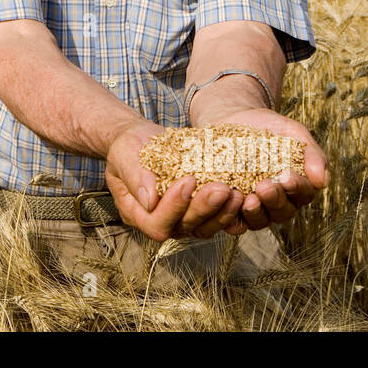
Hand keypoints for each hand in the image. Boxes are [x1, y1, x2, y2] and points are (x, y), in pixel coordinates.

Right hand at [104, 119, 246, 241]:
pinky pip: (215, 217)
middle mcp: (159, 221)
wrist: (139, 140)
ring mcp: (180, 218)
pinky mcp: (197, 210)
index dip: (174, 207)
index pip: (156, 223)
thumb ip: (135, 176)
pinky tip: (242, 193)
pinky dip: (229, 208)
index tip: (187, 179)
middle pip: (184, 227)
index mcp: (136, 213)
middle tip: (222, 188)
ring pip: (204, 227)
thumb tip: (150, 200)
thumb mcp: (125, 155)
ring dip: (222, 212)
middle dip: (204, 208)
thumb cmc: (128, 147)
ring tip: (236, 192)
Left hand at [198, 105, 327, 232]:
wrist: (233, 119)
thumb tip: (322, 181)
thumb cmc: (268, 127)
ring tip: (246, 199)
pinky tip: (226, 205)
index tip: (286, 176)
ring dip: (254, 213)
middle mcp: (277, 203)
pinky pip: (232, 221)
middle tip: (264, 186)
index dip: (296, 188)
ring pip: (258, 221)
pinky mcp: (230, 207)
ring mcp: (253, 207)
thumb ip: (311, 154)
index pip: (302, 194)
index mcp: (297, 187)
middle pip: (281, 212)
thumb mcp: (293, 133)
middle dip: (274, 200)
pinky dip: (229, 218)